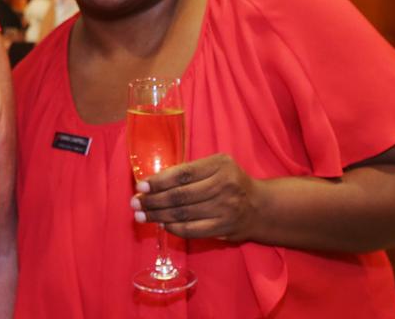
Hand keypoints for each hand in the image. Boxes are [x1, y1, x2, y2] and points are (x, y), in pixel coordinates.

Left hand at [131, 153, 259, 240]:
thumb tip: (154, 183)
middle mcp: (224, 185)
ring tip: (141, 215)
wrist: (259, 206)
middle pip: (181, 195)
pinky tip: (162, 224)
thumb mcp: (217, 166)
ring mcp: (225, 208)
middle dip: (153, 200)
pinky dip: (173, 228)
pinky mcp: (223, 227)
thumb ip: (192, 171)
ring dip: (158, 216)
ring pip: (183, 214)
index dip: (159, 181)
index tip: (141, 186)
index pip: (183, 174)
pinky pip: (192, 230)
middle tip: (135, 203)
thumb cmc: (230, 182)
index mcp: (220, 165)